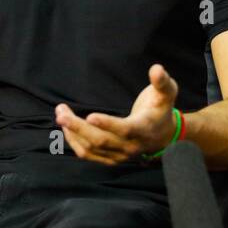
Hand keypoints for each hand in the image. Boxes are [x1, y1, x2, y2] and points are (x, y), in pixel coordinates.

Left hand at [55, 63, 178, 164]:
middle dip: (79, 127)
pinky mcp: (111, 159)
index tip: (90, 116)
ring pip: (92, 149)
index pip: (125, 130)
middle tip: (62, 112)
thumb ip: (162, 81)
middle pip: (101, 141)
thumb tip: (156, 69)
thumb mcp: (166, 93)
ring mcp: (120, 155)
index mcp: (144, 129)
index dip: (108, 124)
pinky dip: (75, 142)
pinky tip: (67, 128)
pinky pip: (89, 154)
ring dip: (73, 133)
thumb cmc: (161, 109)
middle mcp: (131, 146)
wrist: (163, 136)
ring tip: (61, 115)